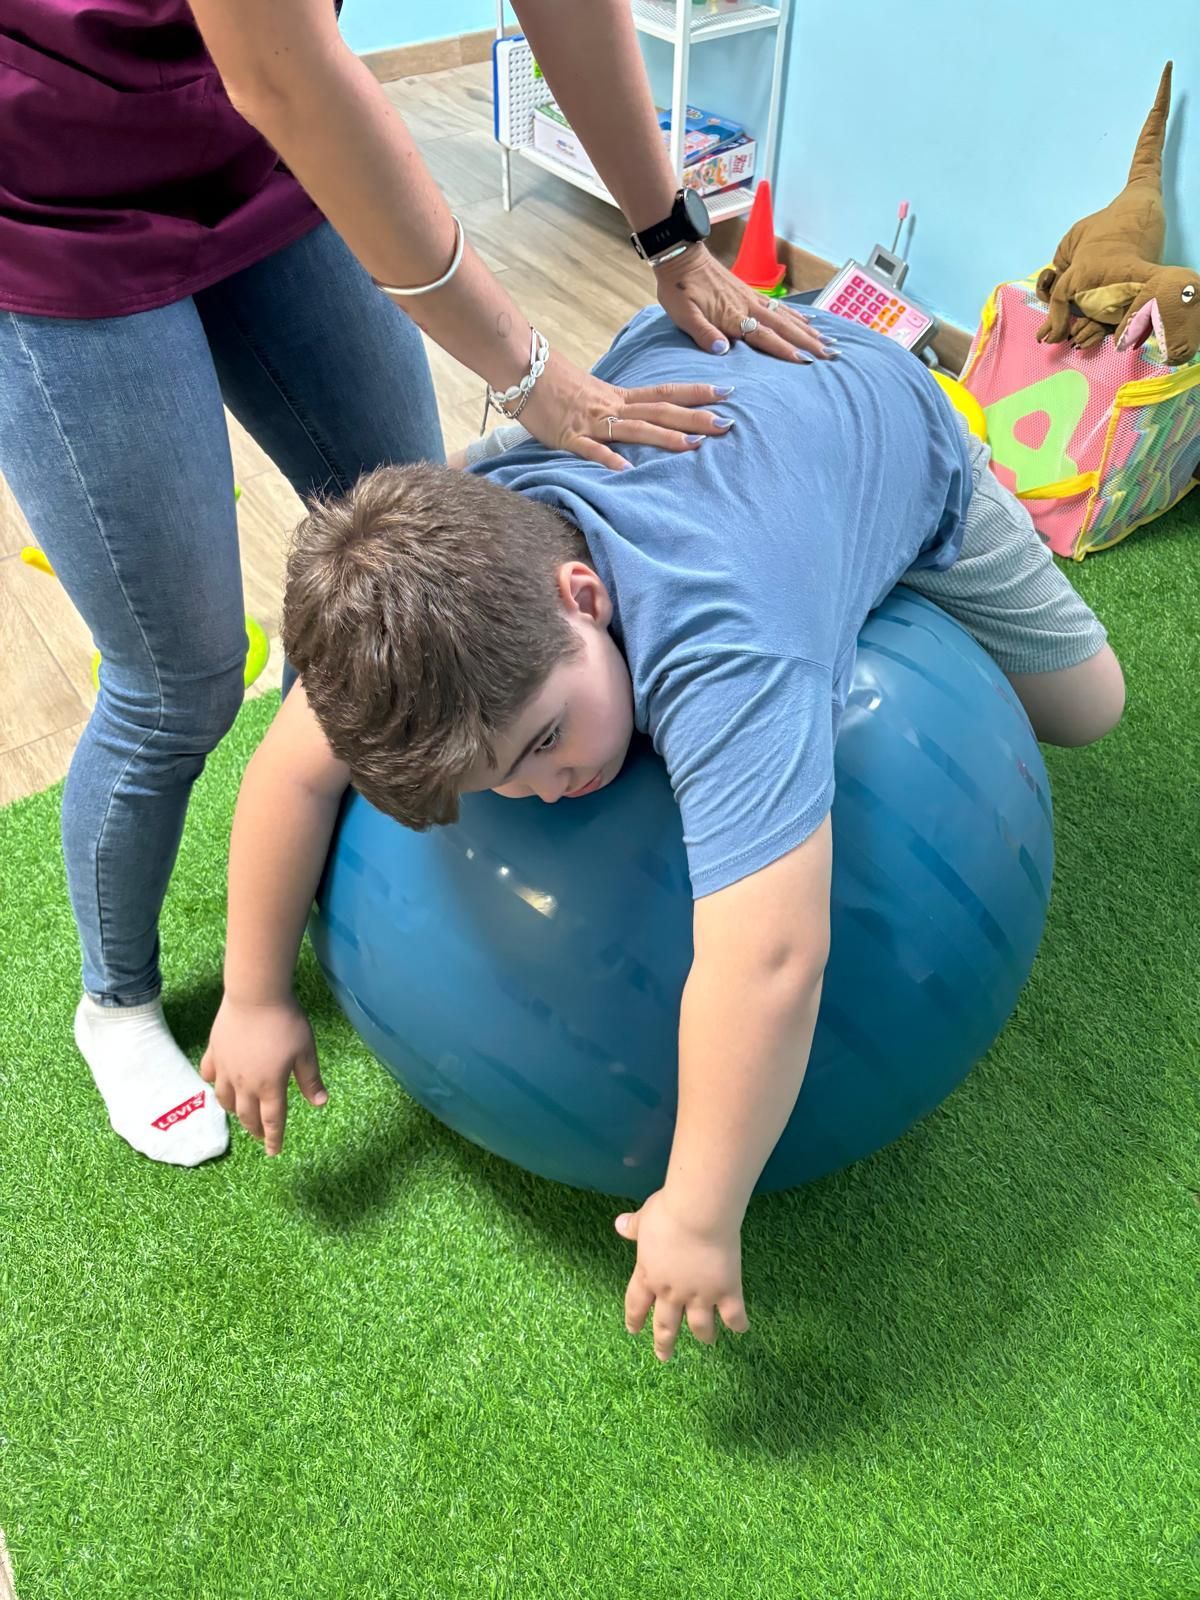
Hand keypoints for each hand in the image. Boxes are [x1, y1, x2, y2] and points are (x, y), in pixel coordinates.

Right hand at [200, 995, 325, 1155]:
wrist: (256, 996)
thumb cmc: (286, 1023)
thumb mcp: (306, 1052)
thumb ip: (310, 1080)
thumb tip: (320, 1103)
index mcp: (270, 1086)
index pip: (273, 1121)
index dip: (274, 1139)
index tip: (274, 1152)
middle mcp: (245, 1083)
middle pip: (247, 1115)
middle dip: (255, 1129)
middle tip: (260, 1135)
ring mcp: (226, 1069)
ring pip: (225, 1099)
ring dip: (234, 1110)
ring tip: (241, 1112)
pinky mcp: (214, 1052)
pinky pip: (209, 1075)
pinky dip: (214, 1083)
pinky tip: (219, 1082)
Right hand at [519, 347, 737, 470]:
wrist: (522, 370)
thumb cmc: (554, 384)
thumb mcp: (593, 393)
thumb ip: (616, 406)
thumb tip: (639, 416)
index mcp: (619, 396)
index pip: (665, 392)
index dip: (696, 392)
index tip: (726, 392)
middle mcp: (612, 406)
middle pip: (660, 410)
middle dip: (694, 417)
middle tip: (726, 423)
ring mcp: (592, 422)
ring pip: (635, 429)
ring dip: (665, 437)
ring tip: (694, 445)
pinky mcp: (569, 437)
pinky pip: (591, 450)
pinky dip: (609, 459)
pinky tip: (627, 470)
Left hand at [616, 1188, 749, 1360]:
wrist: (698, 1214)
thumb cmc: (668, 1212)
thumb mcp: (645, 1217)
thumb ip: (633, 1226)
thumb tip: (619, 1224)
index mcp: (648, 1274)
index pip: (636, 1303)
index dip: (634, 1318)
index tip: (634, 1331)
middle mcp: (672, 1292)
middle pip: (665, 1324)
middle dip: (664, 1342)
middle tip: (663, 1356)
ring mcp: (699, 1295)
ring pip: (700, 1326)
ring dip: (703, 1335)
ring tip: (708, 1340)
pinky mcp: (725, 1291)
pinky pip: (733, 1314)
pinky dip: (738, 1323)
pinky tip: (741, 1328)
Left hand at [654, 243, 832, 363]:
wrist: (681, 256)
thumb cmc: (679, 289)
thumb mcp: (684, 315)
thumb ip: (703, 334)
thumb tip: (723, 351)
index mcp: (733, 316)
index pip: (764, 336)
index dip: (785, 350)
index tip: (805, 361)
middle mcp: (748, 307)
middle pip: (783, 327)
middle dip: (808, 342)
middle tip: (830, 355)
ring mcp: (752, 299)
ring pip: (785, 317)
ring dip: (808, 331)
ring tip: (827, 342)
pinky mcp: (750, 293)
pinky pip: (778, 307)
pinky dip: (795, 315)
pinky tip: (807, 322)